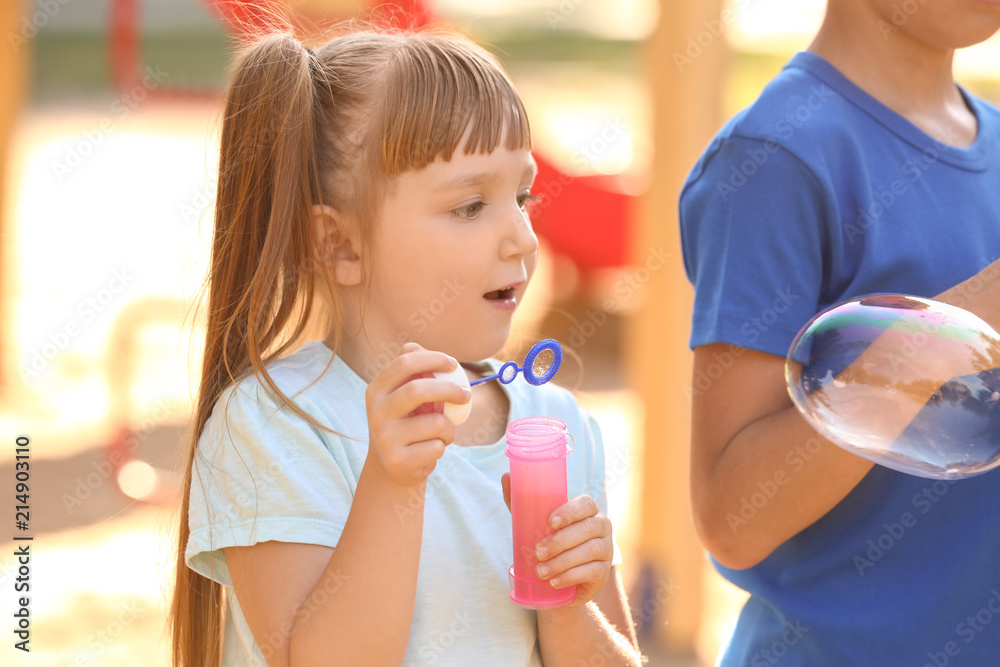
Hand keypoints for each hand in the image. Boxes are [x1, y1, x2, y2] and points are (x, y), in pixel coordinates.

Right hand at [366, 342, 470, 486]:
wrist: (392, 467)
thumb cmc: (406, 423)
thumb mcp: (402, 397)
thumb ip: (411, 373)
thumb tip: (414, 346)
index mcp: (377, 390)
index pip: (404, 363)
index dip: (432, 359)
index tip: (453, 363)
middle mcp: (376, 412)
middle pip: (417, 390)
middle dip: (449, 389)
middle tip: (466, 394)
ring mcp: (385, 438)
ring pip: (435, 422)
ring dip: (450, 427)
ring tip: (444, 432)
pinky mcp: (398, 461)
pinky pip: (437, 447)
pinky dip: (443, 446)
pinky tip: (430, 450)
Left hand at [501, 474, 613, 607]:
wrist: (559, 579)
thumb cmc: (548, 541)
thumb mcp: (535, 522)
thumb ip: (522, 501)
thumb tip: (506, 476)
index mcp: (587, 510)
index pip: (586, 504)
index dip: (570, 511)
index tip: (549, 522)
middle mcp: (602, 526)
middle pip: (588, 528)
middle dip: (561, 541)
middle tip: (538, 552)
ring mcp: (606, 549)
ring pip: (590, 551)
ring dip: (563, 562)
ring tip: (541, 571)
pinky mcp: (603, 572)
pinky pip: (592, 572)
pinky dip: (571, 576)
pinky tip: (554, 582)